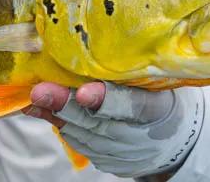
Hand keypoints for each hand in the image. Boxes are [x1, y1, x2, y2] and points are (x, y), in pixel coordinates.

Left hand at [22, 81, 203, 177]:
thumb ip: (127, 69)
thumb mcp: (153, 80)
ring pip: (82, 135)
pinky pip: (81, 144)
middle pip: (96, 121)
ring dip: (57, 116)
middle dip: (64, 105)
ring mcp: (123, 155)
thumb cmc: (159, 96)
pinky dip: (66, 126)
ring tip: (35, 99)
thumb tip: (90, 46)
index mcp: (156, 108)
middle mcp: (139, 137)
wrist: (175, 139)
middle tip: (39, 92)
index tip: (84, 93)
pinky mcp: (110, 164)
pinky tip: (50, 112)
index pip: (131, 105)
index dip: (106, 99)